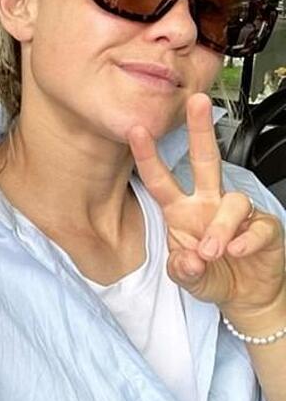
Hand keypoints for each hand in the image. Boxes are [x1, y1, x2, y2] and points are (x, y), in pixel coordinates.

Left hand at [128, 93, 284, 318]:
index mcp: (181, 210)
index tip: (135, 130)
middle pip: (205, 160)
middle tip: (197, 103)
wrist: (247, 296)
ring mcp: (238, 214)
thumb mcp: (188, 279)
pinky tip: (238, 251)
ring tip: (213, 251)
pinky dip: (246, 240)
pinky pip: (257, 225)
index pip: (161, 180)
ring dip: (220, 227)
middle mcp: (209, 204)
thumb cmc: (213, 276)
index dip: (148, 156)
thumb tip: (189, 260)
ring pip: (232, 202)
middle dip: (200, 130)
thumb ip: (182, 271)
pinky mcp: (265, 227)